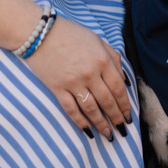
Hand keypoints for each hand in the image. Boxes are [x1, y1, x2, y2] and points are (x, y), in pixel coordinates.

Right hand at [27, 15, 132, 140]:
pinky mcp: (58, 88)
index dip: (125, 105)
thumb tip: (124, 80)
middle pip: (107, 101)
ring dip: (101, 124)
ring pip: (91, 109)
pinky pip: (72, 109)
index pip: (118, 88)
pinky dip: (80, 122)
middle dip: (116, 118)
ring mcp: (73, 82)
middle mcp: (90, 73)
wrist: (39, 32)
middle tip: (121, 130)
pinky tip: (88, 131)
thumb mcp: (97, 40)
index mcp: (102, 60)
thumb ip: (113, 58)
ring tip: (108, 134)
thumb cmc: (70, 34)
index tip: (128, 116)